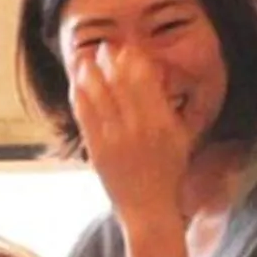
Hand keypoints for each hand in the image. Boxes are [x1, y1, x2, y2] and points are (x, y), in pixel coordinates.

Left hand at [69, 42, 191, 229]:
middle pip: (120, 83)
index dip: (134, 60)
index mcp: (162, 122)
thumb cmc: (168, 174)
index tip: (127, 48)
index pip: (145, 81)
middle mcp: (139, 127)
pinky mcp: (99, 150)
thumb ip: (167, 109)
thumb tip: (154, 80)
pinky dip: (80, 96)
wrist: (149, 209)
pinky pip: (85, 116)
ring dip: (91, 73)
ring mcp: (116, 138)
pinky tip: (77, 84)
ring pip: (99, 96)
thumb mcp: (179, 138)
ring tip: (86, 59)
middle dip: (111, 60)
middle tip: (105, 46)